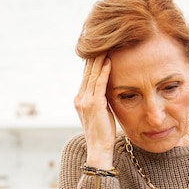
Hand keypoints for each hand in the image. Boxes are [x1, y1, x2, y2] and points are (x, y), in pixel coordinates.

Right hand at [74, 54, 116, 168]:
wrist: (99, 149)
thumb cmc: (103, 133)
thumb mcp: (100, 113)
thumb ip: (101, 100)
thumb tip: (107, 89)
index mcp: (80, 99)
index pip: (86, 75)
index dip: (91, 60)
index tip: (98, 47)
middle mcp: (80, 97)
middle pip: (87, 71)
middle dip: (94, 55)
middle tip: (101, 39)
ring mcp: (85, 101)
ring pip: (92, 74)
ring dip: (99, 59)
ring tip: (106, 44)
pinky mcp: (94, 104)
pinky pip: (99, 84)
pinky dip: (103, 71)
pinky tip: (108, 61)